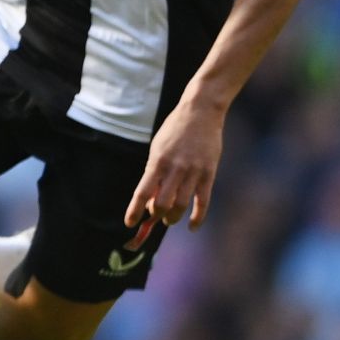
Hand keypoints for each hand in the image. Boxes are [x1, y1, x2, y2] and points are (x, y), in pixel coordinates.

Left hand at [124, 97, 223, 232]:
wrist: (201, 112)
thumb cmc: (175, 130)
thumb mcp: (158, 148)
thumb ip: (154, 172)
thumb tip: (150, 198)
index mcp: (157, 161)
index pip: (142, 192)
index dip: (134, 210)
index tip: (129, 222)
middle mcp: (175, 169)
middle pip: (162, 204)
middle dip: (155, 215)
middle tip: (154, 216)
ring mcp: (193, 172)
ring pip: (181, 206)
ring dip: (172, 217)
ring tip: (169, 219)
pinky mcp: (209, 174)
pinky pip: (203, 202)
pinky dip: (197, 217)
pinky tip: (192, 226)